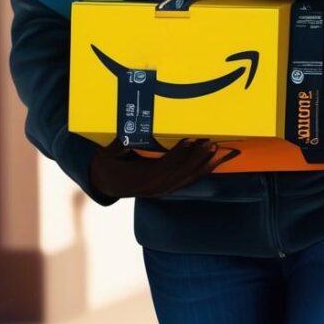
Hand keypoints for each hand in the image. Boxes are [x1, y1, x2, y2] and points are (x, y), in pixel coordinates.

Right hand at [88, 137, 239, 198]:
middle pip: (180, 173)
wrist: (107, 183)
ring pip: (187, 178)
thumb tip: (125, 135)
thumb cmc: (109, 164)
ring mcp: (163, 189)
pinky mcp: (169, 188)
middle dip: (196, 157)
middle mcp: (154, 187)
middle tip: (210, 142)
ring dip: (204, 163)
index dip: (178, 154)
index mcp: (141, 178)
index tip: (189, 140)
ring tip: (216, 148)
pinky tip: (215, 160)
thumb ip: (117, 145)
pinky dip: (203, 170)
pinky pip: (189, 180)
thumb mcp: (108, 154)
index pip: (164, 166)